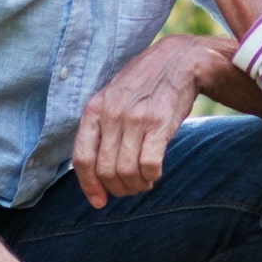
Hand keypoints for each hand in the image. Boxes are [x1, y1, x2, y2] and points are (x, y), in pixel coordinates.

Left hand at [74, 36, 211, 207]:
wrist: (179, 60)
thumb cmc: (145, 83)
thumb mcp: (112, 97)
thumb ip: (101, 127)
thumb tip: (95, 170)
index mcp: (94, 109)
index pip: (82, 158)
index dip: (89, 186)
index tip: (99, 201)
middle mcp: (111, 114)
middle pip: (105, 170)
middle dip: (118, 188)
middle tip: (130, 188)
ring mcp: (135, 118)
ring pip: (126, 171)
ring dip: (136, 185)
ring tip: (144, 182)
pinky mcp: (159, 123)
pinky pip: (149, 165)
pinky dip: (151, 176)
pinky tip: (155, 173)